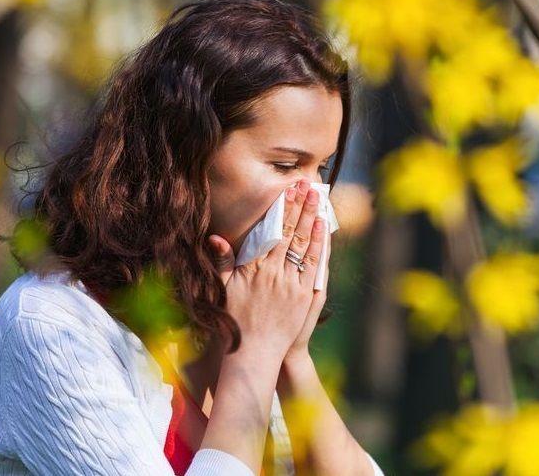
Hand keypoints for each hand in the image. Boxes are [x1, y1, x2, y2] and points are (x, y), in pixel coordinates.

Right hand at [207, 179, 324, 362]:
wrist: (254, 353)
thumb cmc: (236, 320)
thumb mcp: (223, 289)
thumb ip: (222, 262)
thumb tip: (216, 238)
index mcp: (253, 269)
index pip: (271, 231)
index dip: (281, 208)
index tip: (288, 190)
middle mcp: (273, 273)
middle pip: (290, 232)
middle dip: (299, 206)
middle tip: (307, 185)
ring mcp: (291, 284)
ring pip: (303, 244)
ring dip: (311, 219)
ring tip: (317, 199)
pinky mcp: (304, 296)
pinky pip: (313, 265)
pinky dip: (318, 244)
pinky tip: (322, 227)